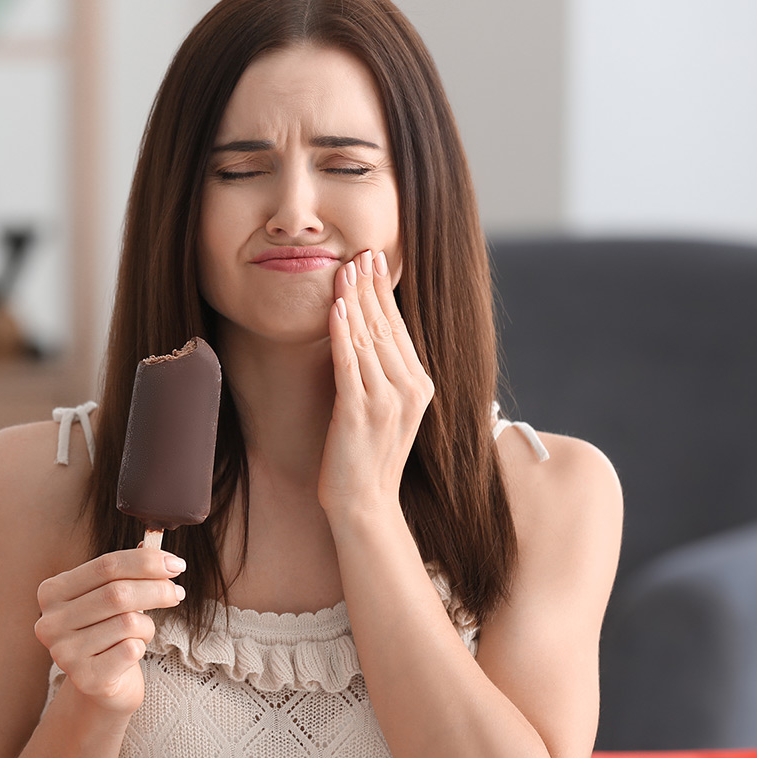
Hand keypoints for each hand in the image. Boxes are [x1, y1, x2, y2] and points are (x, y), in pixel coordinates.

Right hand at [33, 547, 185, 717]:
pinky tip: (133, 651)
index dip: (145, 562)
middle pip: (117, 592)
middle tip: (177, 593)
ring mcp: (63, 652)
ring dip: (147, 625)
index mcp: (53, 591)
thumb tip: (151, 541)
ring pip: (128, 622)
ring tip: (142, 632)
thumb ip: (127, 570)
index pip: (106, 565)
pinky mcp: (84, 678)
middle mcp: (51, 621)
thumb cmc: (108, 633)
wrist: (101, 685)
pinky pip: (130, 650)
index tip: (176, 563)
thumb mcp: (111, 596)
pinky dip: (141, 646)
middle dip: (156, 589)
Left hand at [319, 249, 433, 518]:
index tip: (374, 262)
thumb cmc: (368, 459)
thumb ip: (386, 377)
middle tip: (361, 253)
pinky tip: (336, 309)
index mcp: (421, 386)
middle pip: (387, 327)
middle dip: (371, 287)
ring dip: (355, 301)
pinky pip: (350, 365)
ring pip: (369, 340)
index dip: (385, 293)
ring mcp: (386, 401)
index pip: (400, 329)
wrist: (365, 504)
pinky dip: (342, 334)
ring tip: (344, 269)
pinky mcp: (360, 413)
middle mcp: (410, 390)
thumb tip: (368, 338)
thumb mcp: (388, 412)